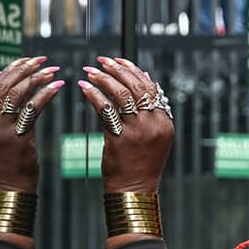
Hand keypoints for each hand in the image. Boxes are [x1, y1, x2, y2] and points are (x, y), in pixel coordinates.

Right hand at [0, 57, 63, 191]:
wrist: (7, 189)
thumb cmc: (7, 163)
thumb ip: (4, 114)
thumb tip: (15, 90)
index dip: (11, 69)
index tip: (27, 59)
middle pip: (5, 85)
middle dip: (25, 69)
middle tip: (42, 60)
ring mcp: (2, 130)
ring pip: (17, 94)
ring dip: (36, 79)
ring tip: (52, 71)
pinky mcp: (18, 138)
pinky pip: (32, 109)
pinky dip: (45, 94)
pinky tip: (57, 87)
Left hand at [78, 57, 173, 192]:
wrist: (134, 188)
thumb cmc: (141, 163)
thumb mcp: (155, 135)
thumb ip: (152, 109)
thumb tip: (146, 78)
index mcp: (164, 121)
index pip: (150, 87)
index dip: (133, 70)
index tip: (118, 60)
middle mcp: (153, 123)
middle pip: (136, 87)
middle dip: (117, 69)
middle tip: (102, 61)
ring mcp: (137, 131)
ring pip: (120, 95)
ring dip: (103, 79)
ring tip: (90, 71)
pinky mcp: (119, 138)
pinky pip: (105, 110)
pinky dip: (94, 95)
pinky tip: (84, 88)